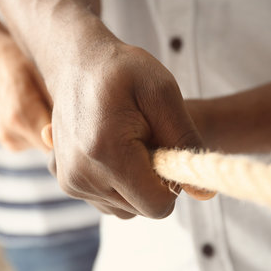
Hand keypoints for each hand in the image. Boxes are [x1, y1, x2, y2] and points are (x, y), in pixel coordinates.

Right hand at [47, 41, 210, 218]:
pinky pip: (105, 199)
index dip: (171, 182)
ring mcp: (70, 181)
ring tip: (127, 140)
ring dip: (134, 182)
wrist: (76, 62)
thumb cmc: (122, 71)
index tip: (166, 150)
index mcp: (107, 154)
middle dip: (152, 181)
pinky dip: (116, 181)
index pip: (157, 205)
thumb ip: (186, 141)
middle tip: (145, 138)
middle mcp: (81, 176)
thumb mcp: (163, 93)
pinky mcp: (66, 180)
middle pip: (140, 208)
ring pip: (124, 207)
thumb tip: (204, 194)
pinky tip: (111, 147)